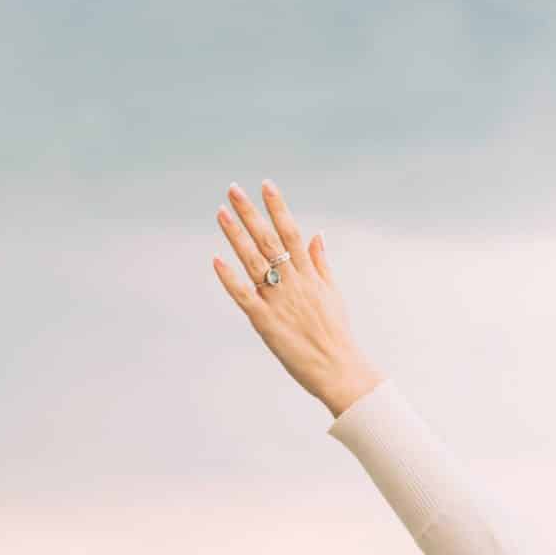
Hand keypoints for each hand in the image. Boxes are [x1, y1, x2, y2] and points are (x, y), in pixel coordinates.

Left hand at [211, 180, 385, 416]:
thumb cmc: (336, 334)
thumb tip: (317, 234)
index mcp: (310, 275)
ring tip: (221, 212)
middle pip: (268, 240)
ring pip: (253, 261)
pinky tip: (216, 260)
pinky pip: (244, 296)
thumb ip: (321, 263)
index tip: (266, 185)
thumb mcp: (333, 293)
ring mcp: (279, 301)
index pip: (291, 231)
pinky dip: (229, 278)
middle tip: (233, 189)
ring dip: (235, 235)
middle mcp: (294, 282)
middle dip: (250, 213)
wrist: (339, 369)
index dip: (278, 207)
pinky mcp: (265, 322)